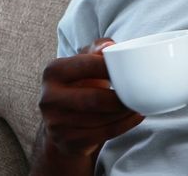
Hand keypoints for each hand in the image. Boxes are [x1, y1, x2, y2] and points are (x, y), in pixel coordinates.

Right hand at [38, 38, 143, 156]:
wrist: (63, 121)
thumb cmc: (81, 84)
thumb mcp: (85, 62)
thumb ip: (98, 49)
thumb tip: (110, 46)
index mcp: (53, 71)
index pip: (88, 65)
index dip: (112, 67)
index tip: (130, 69)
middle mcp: (49, 97)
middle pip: (95, 98)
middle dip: (121, 98)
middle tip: (139, 93)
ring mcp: (55, 122)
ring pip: (101, 118)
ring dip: (125, 112)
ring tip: (138, 104)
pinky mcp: (67, 141)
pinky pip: (103, 133)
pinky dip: (124, 125)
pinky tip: (134, 117)